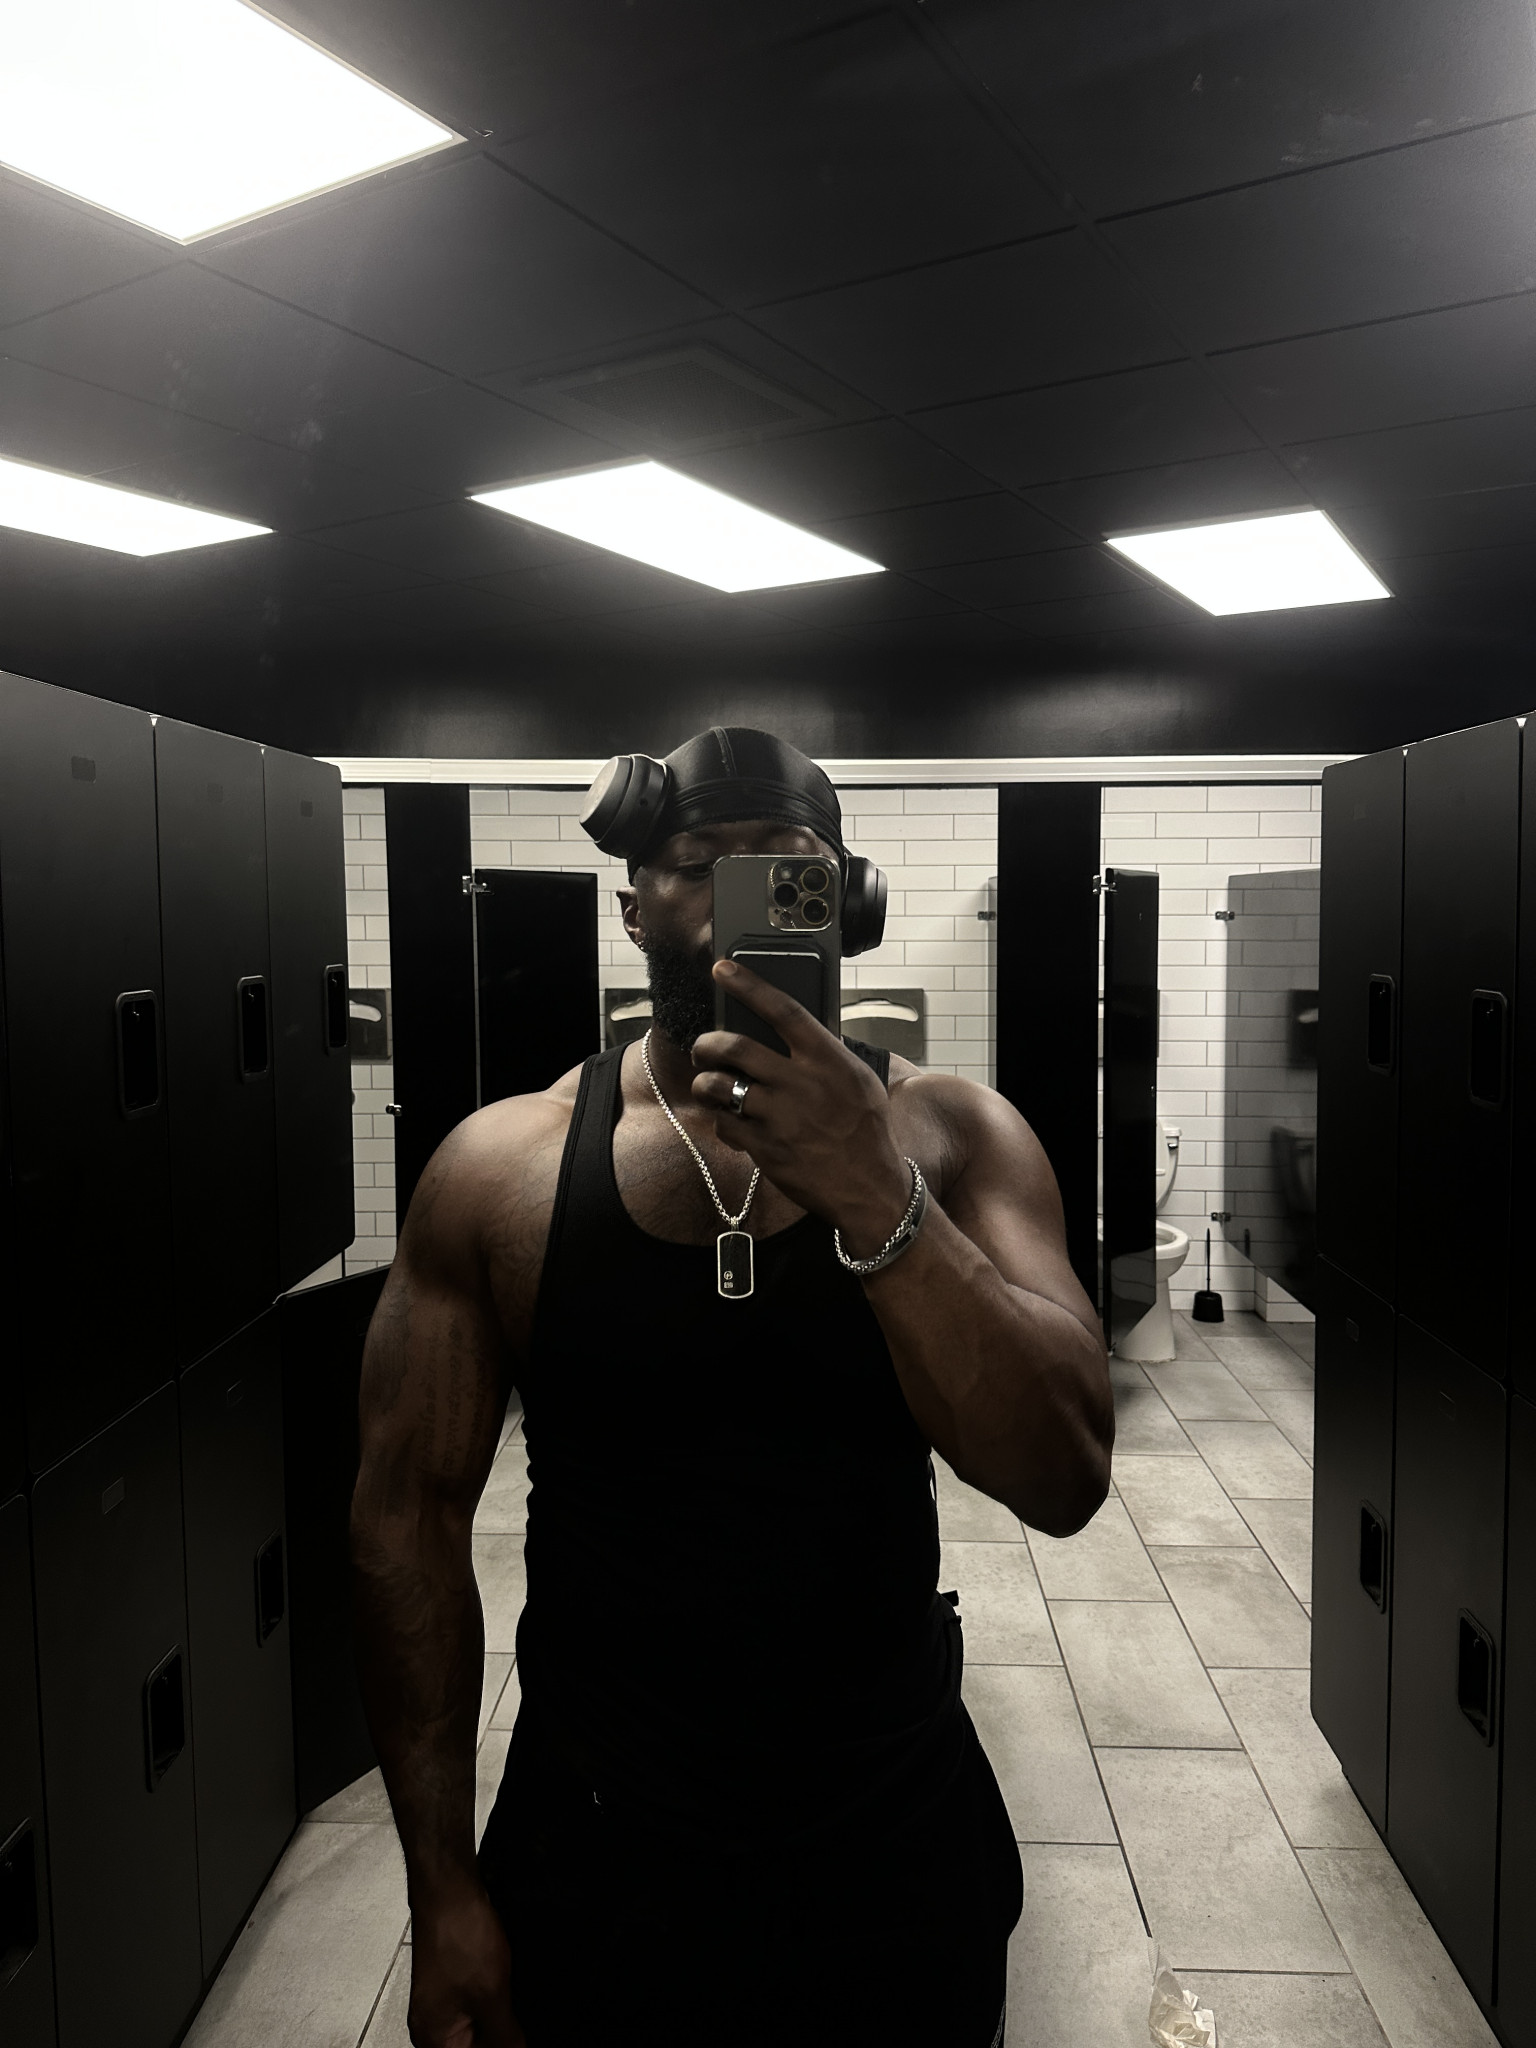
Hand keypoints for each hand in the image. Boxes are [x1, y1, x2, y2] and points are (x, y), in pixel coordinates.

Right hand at [408, 1883, 524, 2047]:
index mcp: (434, 2039)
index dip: (501, 2047)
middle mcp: (432, 2025)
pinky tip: (510, 1990)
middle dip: (501, 2036)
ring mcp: (441, 2001)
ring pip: (477, 2027)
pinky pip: (476, 2004)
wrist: (449, 1888)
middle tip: (516, 2013)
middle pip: (473, 2045)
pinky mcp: (452, 1980)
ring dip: (500, 2021)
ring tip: (515, 2000)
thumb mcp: (491, 1995)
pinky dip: (495, 2002)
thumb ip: (504, 2037)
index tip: (519, 2039)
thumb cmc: (459, 1936)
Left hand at [690, 958, 912, 1256]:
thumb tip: (793, 1031)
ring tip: (709, 1085)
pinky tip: (732, 1122)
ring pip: (719, 1086)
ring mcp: (780, 1116)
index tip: (722, 968)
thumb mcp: (859, 1081)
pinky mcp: (765, 1147)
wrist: (870, 1187)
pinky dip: (722, 1120)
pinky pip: (725, 1124)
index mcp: (828, 1059)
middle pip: (735, 1047)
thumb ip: (827, 1054)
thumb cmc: (866, 1130)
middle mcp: (801, 1083)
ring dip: (706, 1083)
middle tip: (704, 1048)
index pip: (783, 1009)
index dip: (748, 984)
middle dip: (707, 1044)